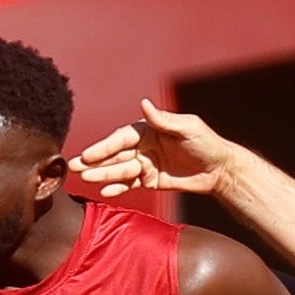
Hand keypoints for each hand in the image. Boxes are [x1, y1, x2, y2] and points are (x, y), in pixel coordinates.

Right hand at [68, 99, 231, 197]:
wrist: (220, 169)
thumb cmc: (206, 143)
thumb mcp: (188, 128)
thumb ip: (164, 120)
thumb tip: (143, 103)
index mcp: (148, 130)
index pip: (121, 138)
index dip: (105, 147)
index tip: (89, 154)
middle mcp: (143, 146)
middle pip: (115, 155)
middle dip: (94, 161)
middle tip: (73, 167)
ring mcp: (145, 164)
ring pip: (120, 170)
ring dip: (102, 175)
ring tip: (85, 179)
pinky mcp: (151, 181)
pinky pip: (130, 185)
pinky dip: (118, 188)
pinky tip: (104, 192)